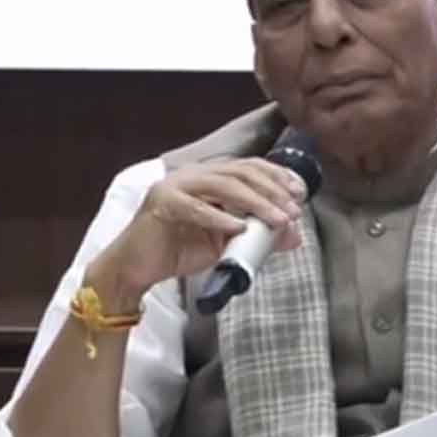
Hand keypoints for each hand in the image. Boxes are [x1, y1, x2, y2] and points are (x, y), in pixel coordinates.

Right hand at [88, 158, 305, 308]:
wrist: (137, 269)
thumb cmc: (180, 251)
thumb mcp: (227, 243)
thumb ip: (258, 236)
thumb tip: (294, 235)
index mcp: (210, 177)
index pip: (249, 167)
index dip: (276, 176)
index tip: (299, 192)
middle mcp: (194, 175)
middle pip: (240, 172)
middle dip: (271, 190)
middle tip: (292, 211)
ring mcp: (176, 186)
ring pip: (223, 185)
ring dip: (255, 202)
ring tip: (276, 220)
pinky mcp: (162, 203)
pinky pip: (196, 207)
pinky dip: (220, 217)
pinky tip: (239, 227)